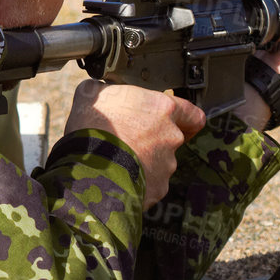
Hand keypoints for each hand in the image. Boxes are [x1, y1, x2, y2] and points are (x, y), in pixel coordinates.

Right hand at [64, 81, 206, 204]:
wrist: (86, 166)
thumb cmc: (91, 126)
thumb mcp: (92, 93)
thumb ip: (109, 90)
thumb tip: (102, 90)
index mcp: (162, 109)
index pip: (193, 115)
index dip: (185, 119)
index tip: (175, 122)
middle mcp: (171, 137)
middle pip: (171, 139)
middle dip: (153, 141)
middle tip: (128, 140)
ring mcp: (166, 165)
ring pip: (160, 162)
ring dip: (143, 161)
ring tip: (115, 160)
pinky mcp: (157, 188)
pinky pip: (149, 183)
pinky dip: (137, 182)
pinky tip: (116, 177)